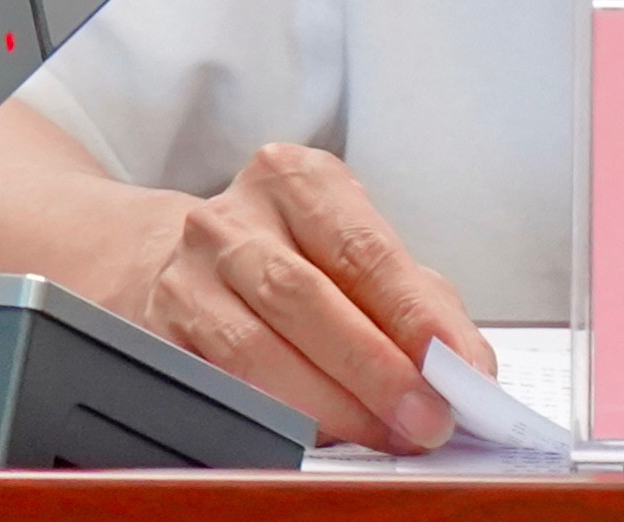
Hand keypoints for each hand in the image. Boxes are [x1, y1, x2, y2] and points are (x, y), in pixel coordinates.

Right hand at [143, 141, 496, 450]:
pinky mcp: (154, 339)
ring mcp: (185, 279)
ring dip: (328, 406)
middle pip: (306, 298)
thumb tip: (469, 366)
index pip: (362, 249)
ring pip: (254, 352)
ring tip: (382, 435)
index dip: (412, 313)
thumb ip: (419, 301)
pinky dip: (272, 421)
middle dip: (373, 368)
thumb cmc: (289, 258)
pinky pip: (217, 389)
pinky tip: (314, 441)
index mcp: (295, 181)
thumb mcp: (355, 250)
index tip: (454, 364)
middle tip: (425, 417)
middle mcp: (233, 222)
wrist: (170, 261)